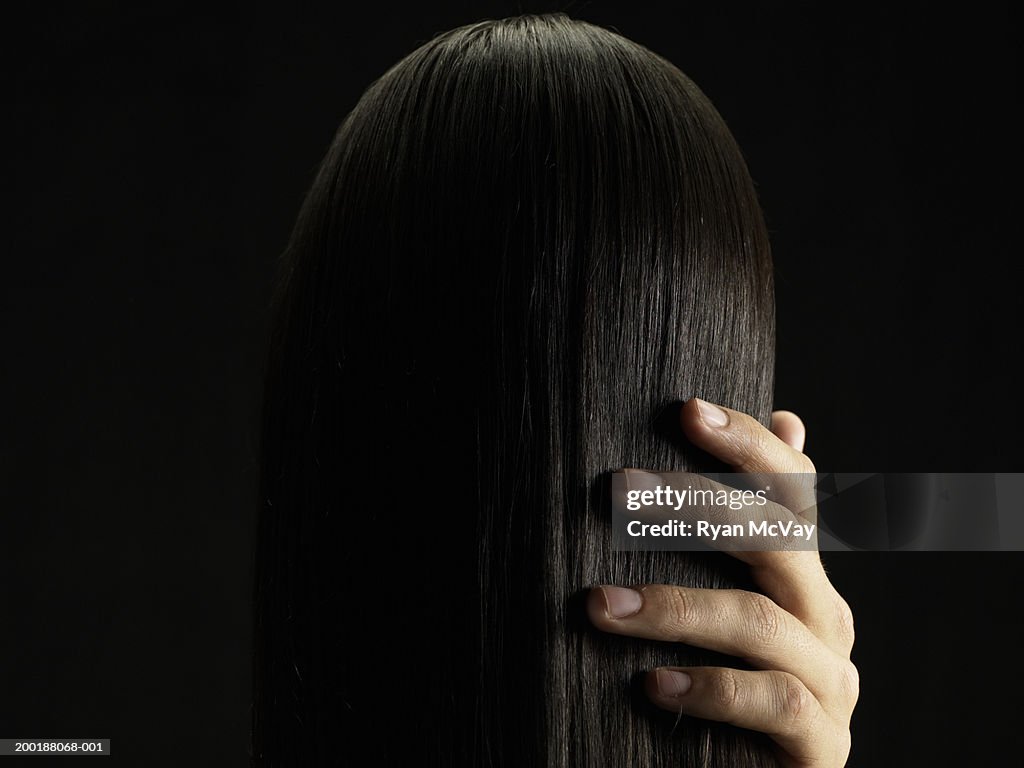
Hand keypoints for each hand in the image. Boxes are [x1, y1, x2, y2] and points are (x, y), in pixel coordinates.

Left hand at [588, 399, 856, 766]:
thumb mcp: (724, 605)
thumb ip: (744, 527)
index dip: (748, 445)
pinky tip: (652, 684)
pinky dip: (709, 687)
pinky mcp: (821, 742)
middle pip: (777, 539)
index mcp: (803, 577)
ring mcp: (831, 681)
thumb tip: (791, 419)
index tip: (688, 410)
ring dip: (674, 607)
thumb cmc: (726, 685)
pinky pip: (771, 700)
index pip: (791, 491)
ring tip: (600, 605)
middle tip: (621, 489)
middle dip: (698, 504)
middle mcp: (826, 617)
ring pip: (758, 619)